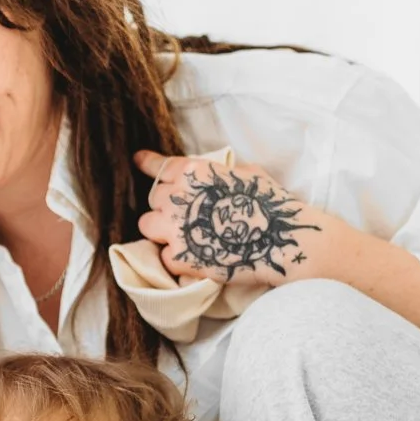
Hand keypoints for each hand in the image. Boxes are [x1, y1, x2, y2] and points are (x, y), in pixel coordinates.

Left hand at [132, 149, 336, 285]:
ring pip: (147, 226)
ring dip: (161, 231)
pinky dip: (177, 259)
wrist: (281, 240)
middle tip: (187, 217)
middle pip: (154, 199)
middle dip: (167, 207)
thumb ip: (219, 172)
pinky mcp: (179, 257)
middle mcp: (178, 196)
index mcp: (194, 171)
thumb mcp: (246, 172)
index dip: (147, 163)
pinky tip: (196, 258)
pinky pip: (164, 256)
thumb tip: (213, 174)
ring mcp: (175, 227)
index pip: (159, 166)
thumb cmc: (271, 203)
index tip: (138, 160)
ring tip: (184, 238)